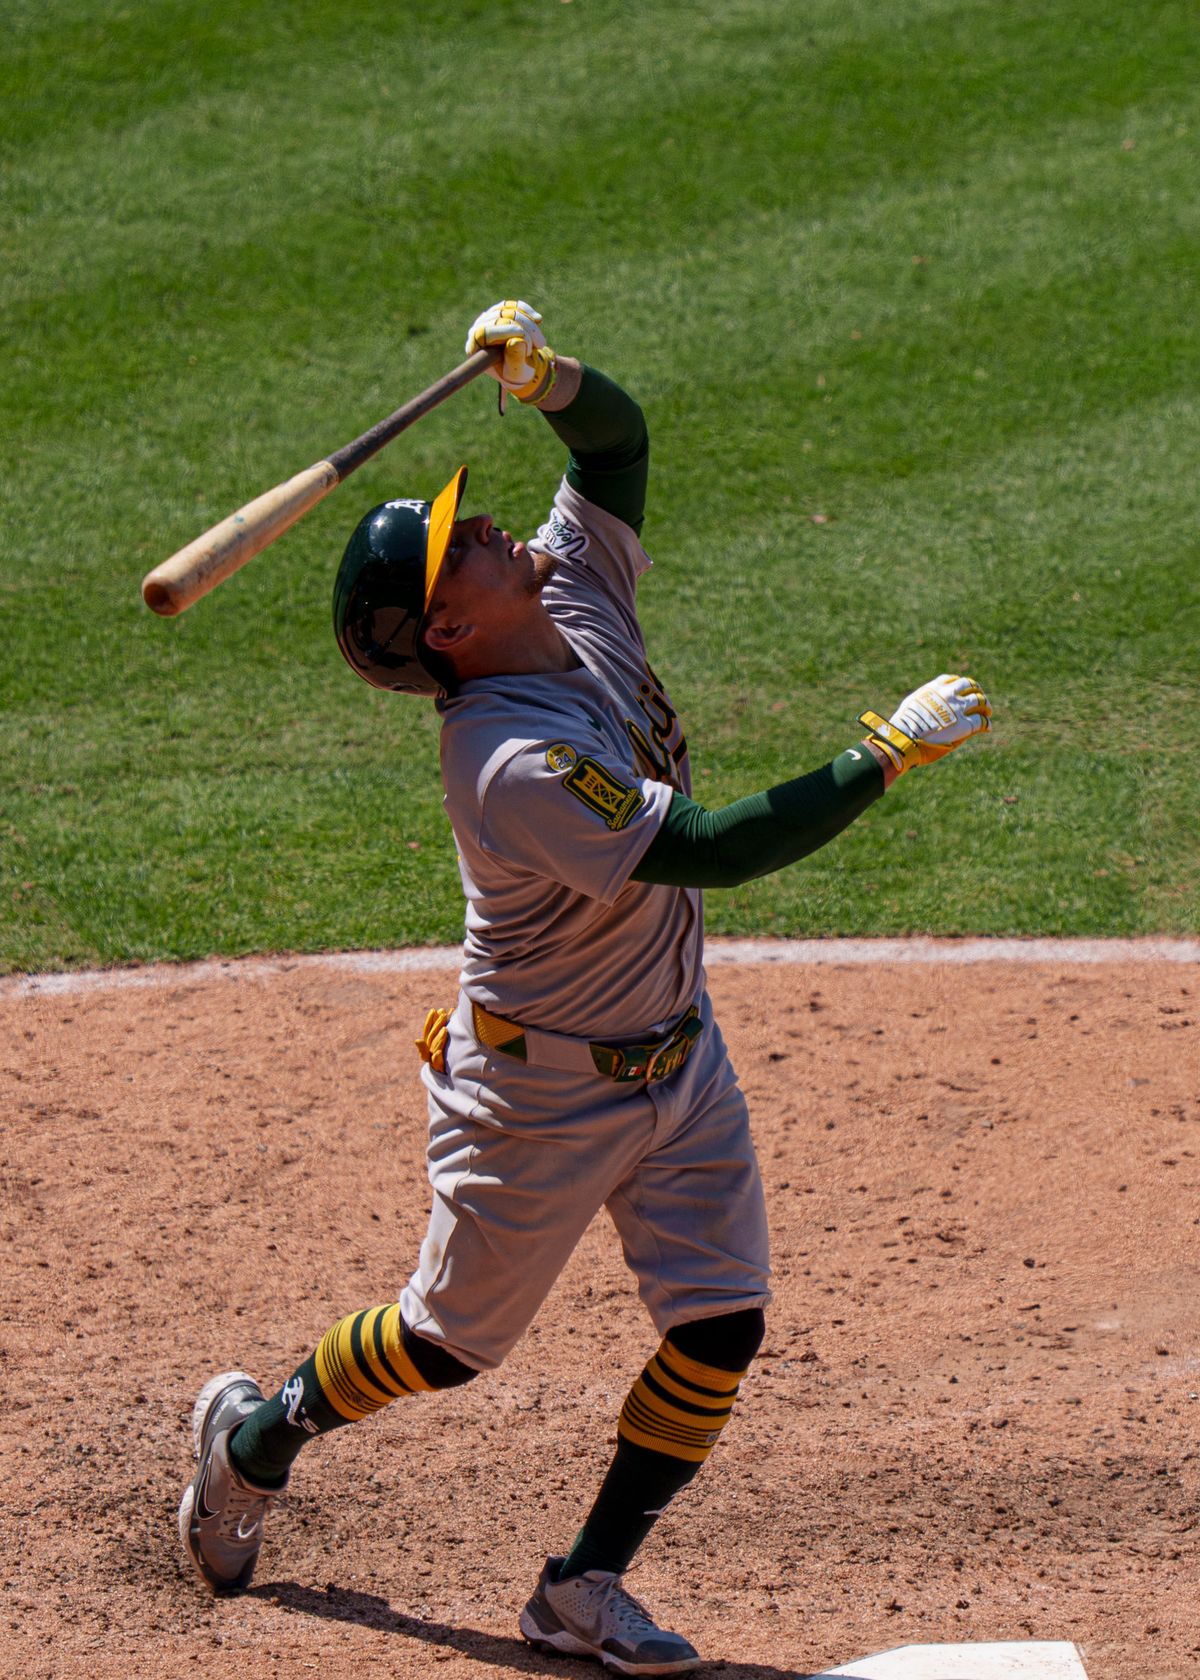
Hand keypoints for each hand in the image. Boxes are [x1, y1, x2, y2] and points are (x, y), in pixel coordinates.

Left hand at [464, 299, 556, 404]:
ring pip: (508, 311)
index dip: (504, 331)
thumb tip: (517, 340)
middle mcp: (476, 331)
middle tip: (540, 345)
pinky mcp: (499, 311)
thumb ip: (515, 359)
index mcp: (475, 349)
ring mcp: (487, 319)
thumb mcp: (516, 373)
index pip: (483, 332)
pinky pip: (513, 305)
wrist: (521, 367)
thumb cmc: (515, 373)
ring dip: (529, 324)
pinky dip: (527, 312)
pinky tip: (538, 320)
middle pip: (499, 319)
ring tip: (540, 342)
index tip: (523, 337)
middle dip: (524, 329)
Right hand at [858, 674, 991, 773]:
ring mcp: (959, 708)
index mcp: (935, 687)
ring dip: (986, 706)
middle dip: (977, 691)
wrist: (905, 738)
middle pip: (971, 686)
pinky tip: (987, 728)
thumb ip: (924, 701)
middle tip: (980, 699)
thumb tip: (927, 707)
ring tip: (987, 713)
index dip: (961, 684)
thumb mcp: (912, 705)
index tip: (963, 689)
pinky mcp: (965, 725)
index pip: (953, 679)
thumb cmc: (903, 726)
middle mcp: (949, 694)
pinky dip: (986, 724)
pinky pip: (981, 721)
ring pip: (980, 701)